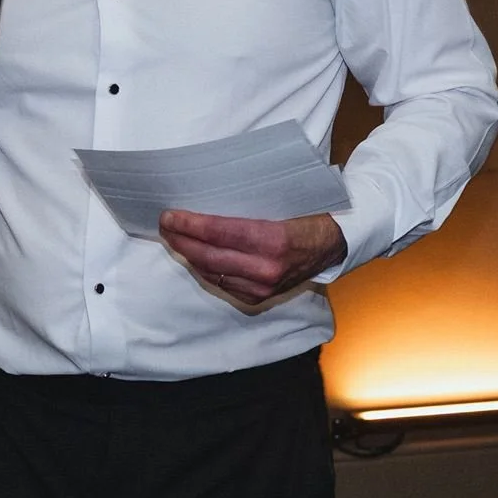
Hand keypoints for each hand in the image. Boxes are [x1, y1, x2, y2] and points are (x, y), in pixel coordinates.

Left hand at [158, 209, 347, 306]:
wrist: (332, 245)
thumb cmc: (305, 215)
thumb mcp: (280, 202)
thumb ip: (246, 205)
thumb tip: (204, 200)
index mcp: (273, 239)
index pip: (218, 232)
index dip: (189, 224)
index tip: (169, 215)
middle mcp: (267, 268)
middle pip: (209, 256)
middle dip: (181, 239)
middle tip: (164, 225)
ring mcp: (263, 287)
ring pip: (212, 272)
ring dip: (188, 255)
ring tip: (174, 238)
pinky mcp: (259, 297)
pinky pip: (222, 285)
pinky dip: (205, 270)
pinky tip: (194, 256)